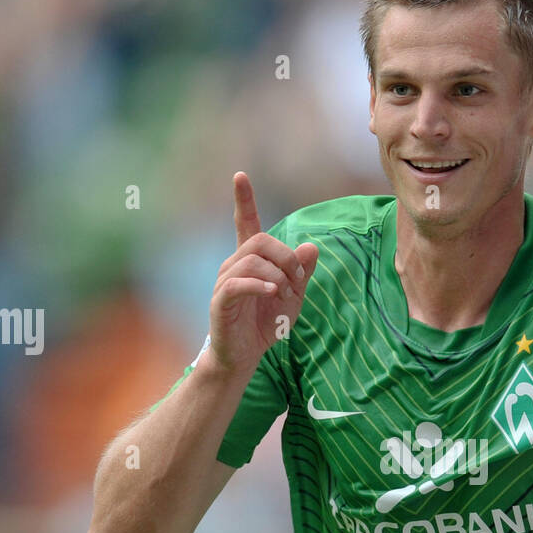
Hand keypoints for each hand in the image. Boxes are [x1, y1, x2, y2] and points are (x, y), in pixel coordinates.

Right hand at [207, 171, 318, 374]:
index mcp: (250, 261)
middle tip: (298, 281)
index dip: (244, 200)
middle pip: (261, 241)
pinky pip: (238, 282)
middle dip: (286, 257)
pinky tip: (274, 292)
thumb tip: (312, 246)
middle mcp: (234, 265)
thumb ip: (302, 273)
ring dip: (278, 275)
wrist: (244, 357)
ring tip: (286, 295)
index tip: (240, 176)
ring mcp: (225, 282)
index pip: (246, 223)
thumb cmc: (265, 324)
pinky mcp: (221, 300)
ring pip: (253, 261)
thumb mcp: (293, 297)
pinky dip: (260, 285)